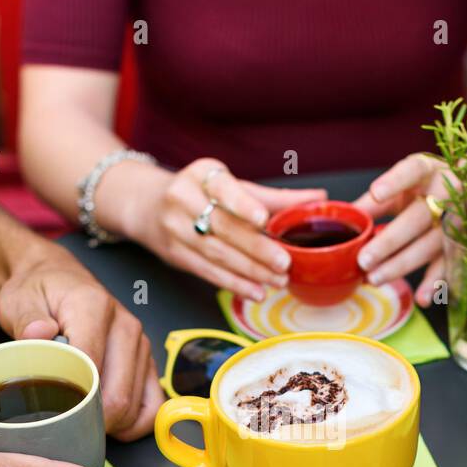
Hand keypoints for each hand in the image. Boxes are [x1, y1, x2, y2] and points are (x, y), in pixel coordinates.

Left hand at [0, 245, 162, 440]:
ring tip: (84, 425)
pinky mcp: (147, 360)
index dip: (73, 399)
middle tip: (65, 429)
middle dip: (93, 421)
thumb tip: (39, 334)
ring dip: (112, 424)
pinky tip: (113, 426)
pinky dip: (135, 422)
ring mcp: (141, 344)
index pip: (91, 365)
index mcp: (94, 307)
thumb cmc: (38, 291)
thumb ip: (27, 318)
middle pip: (118, 393)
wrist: (57, 278)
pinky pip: (153, 403)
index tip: (52, 416)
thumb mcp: (19, 299)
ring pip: (136, 404)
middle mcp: (125, 326)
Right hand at [130, 157, 325, 301]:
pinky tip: (255, 291)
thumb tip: (319, 199)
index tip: (265, 219)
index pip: (225, 190)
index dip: (244, 205)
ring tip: (278, 281)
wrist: (147, 205)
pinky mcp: (174, 254)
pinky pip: (207, 272)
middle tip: (284, 263)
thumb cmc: (201, 193)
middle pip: (223, 227)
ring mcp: (175, 228)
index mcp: (202, 174)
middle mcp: (184, 198)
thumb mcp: (233, 186)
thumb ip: (275, 197)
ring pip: (216, 253)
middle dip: (256, 248)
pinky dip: (233, 284)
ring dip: (250, 271)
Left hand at [354, 153, 448, 305]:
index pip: (412, 171)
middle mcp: (446, 195)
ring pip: (429, 245)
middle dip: (389, 242)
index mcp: (428, 172)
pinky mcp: (461, 244)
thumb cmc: (429, 187)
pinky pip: (447, 265)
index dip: (395, 182)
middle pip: (416, 219)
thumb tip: (343, 218)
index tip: (376, 194)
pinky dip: (435, 283)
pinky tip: (422, 298)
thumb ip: (376, 201)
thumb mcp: (405, 185)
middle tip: (363, 260)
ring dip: (401, 265)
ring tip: (374, 279)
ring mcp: (456, 221)